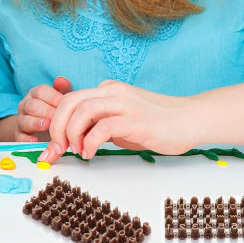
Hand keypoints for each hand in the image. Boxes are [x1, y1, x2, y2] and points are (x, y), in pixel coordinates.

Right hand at [15, 76, 72, 142]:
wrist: (43, 131)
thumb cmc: (55, 111)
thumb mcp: (61, 100)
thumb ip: (63, 89)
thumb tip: (61, 79)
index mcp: (35, 94)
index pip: (41, 91)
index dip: (54, 98)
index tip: (65, 105)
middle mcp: (25, 105)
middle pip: (32, 105)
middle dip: (47, 111)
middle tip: (59, 118)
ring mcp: (21, 120)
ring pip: (24, 120)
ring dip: (36, 123)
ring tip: (47, 125)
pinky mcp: (19, 136)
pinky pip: (20, 137)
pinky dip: (27, 140)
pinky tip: (35, 141)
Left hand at [39, 80, 193, 163]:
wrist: (191, 119)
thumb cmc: (157, 123)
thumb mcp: (122, 120)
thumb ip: (100, 124)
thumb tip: (75, 140)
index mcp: (107, 89)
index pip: (71, 100)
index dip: (56, 122)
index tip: (52, 145)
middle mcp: (112, 91)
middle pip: (69, 101)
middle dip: (56, 126)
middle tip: (56, 148)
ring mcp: (124, 103)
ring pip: (82, 110)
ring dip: (71, 132)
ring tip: (75, 150)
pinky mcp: (135, 120)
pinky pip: (103, 127)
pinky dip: (91, 141)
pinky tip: (90, 153)